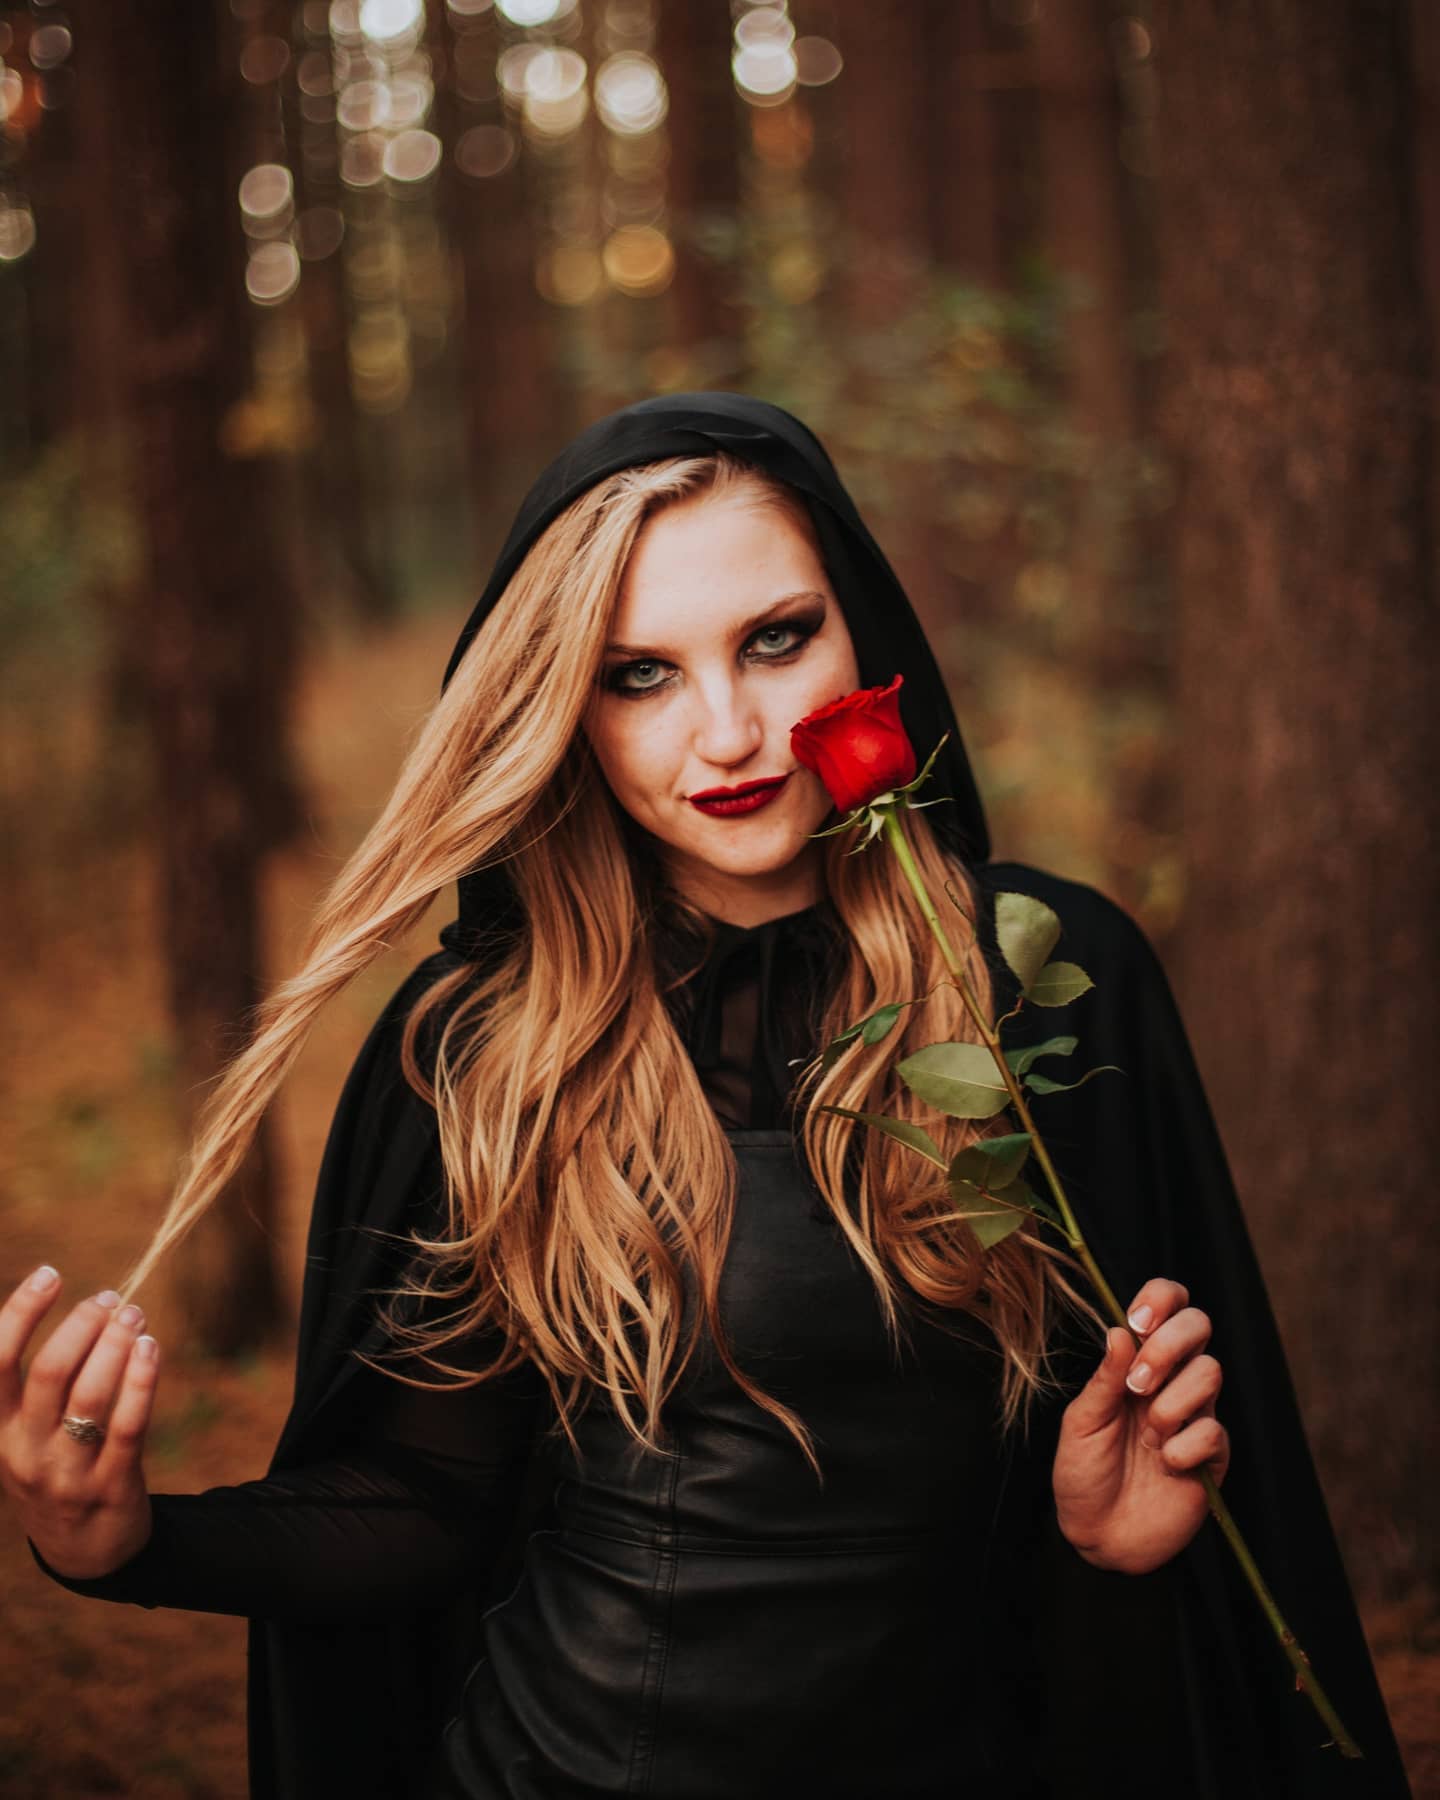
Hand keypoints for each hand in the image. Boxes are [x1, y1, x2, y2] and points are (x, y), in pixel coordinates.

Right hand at [0, 1266, 159, 1579]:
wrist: (84, 1553)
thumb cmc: (54, 1468)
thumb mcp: (24, 1433)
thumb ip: (34, 1382)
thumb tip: (65, 1302)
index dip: (20, 1312)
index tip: (50, 1273)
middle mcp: (26, 1451)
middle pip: (50, 1373)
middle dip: (82, 1325)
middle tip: (110, 1298)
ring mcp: (67, 1472)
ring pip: (91, 1395)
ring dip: (116, 1345)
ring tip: (135, 1315)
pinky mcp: (112, 1485)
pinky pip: (129, 1425)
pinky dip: (142, 1380)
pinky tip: (151, 1348)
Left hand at [1051, 1277, 1229, 1575]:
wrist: (1099, 1536)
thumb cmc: (1083, 1473)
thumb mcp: (1082, 1421)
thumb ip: (1104, 1378)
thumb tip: (1119, 1329)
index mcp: (1134, 1361)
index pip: (1166, 1305)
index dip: (1161, 1299)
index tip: (1138, 1322)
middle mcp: (1169, 1379)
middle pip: (1199, 1324)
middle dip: (1169, 1346)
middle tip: (1137, 1383)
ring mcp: (1193, 1414)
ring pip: (1210, 1372)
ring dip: (1173, 1401)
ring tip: (1148, 1433)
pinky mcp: (1213, 1454)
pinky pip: (1215, 1429)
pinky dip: (1186, 1446)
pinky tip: (1166, 1464)